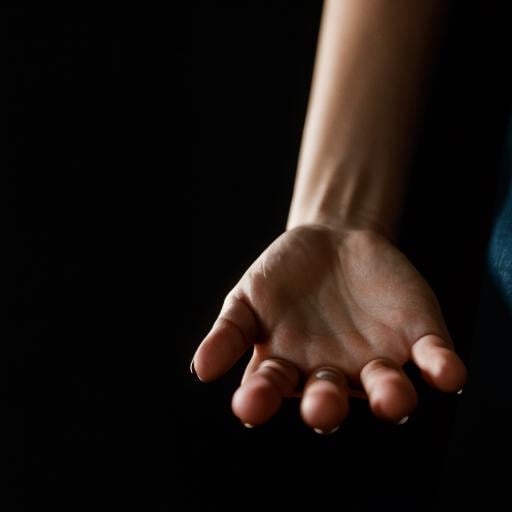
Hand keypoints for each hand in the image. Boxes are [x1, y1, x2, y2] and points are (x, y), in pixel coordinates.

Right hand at [191, 224, 466, 432]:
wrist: (330, 239)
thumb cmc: (281, 277)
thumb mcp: (247, 298)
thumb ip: (228, 332)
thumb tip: (200, 369)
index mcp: (287, 368)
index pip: (270, 391)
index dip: (260, 400)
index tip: (248, 404)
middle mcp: (332, 374)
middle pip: (330, 398)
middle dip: (326, 406)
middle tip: (321, 407)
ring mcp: (376, 358)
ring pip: (386, 389)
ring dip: (391, 397)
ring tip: (392, 396)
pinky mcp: (416, 337)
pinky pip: (432, 359)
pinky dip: (441, 368)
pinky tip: (446, 372)